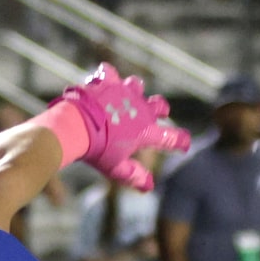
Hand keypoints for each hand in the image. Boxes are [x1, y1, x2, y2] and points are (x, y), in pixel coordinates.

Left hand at [44, 64, 187, 190]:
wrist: (75, 126)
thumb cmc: (97, 150)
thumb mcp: (116, 169)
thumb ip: (134, 176)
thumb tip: (149, 186)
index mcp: (146, 132)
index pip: (171, 137)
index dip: (180, 141)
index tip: (183, 144)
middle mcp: (140, 109)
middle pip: (160, 104)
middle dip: (162, 109)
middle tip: (160, 113)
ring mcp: (124, 93)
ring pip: (137, 85)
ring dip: (135, 91)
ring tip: (128, 96)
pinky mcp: (106, 82)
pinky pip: (109, 73)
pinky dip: (107, 77)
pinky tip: (103, 81)